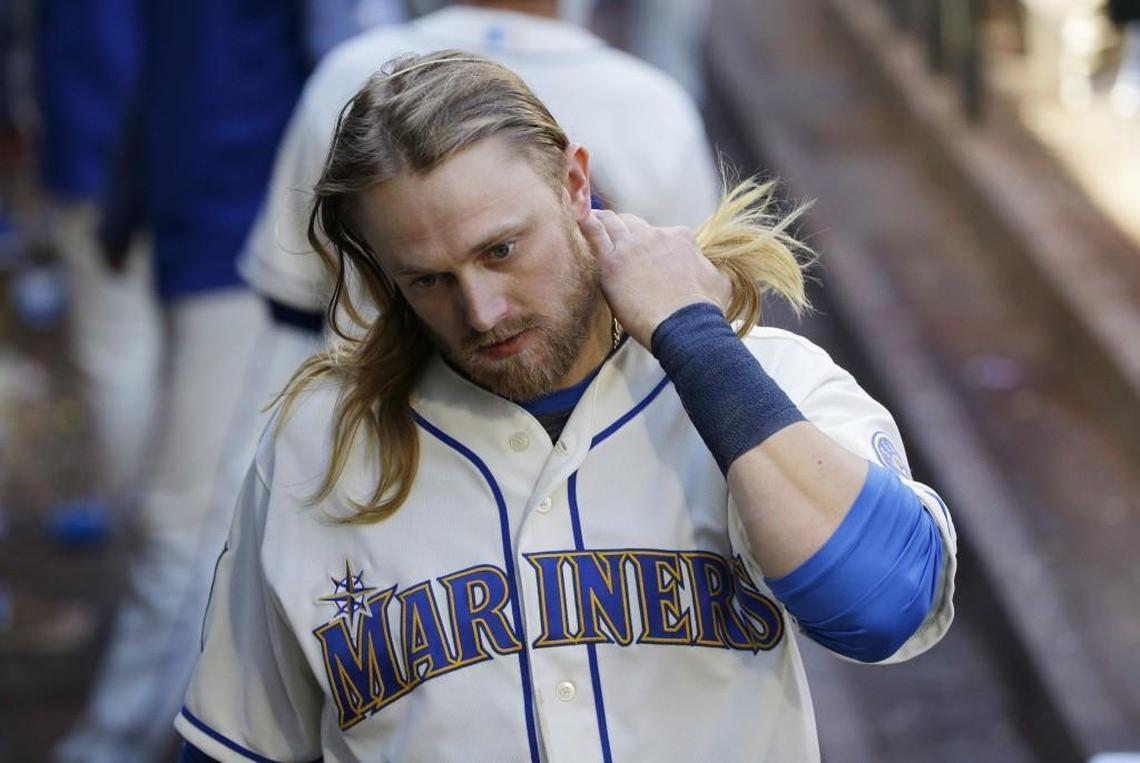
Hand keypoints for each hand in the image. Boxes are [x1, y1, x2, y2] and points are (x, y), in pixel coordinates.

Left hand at [579, 210, 731, 347]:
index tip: (647, 253)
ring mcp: (632, 247)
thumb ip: (716, 273)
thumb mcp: (720, 284)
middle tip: (616, 236)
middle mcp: (655, 236)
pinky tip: (578, 218)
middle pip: (634, 224)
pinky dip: (586, 224)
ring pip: (613, 224)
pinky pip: (594, 234)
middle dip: (625, 229)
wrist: (684, 326)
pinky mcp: (611, 263)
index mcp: (680, 238)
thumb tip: (719, 276)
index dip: (652, 242)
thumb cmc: (703, 311)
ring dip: (603, 221)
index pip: (661, 232)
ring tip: (593, 219)